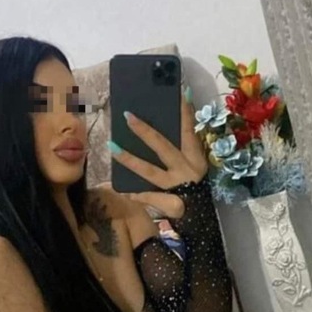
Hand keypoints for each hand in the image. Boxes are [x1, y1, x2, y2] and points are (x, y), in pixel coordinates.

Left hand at [108, 91, 206, 218]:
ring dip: (130, 159)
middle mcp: (187, 170)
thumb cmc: (192, 191)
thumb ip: (180, 150)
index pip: (190, 131)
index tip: (180, 91)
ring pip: (150, 171)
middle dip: (145, 132)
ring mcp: (177, 187)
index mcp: (196, 159)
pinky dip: (136, 193)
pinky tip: (122, 189)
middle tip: (127, 116)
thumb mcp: (192, 168)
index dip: (186, 112)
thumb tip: (160, 128)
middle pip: (163, 147)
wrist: (199, 221)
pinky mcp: (170, 204)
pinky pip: (147, 196)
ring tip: (112, 147)